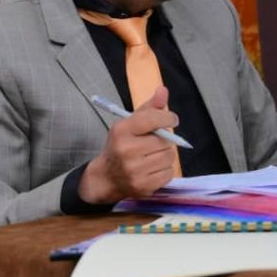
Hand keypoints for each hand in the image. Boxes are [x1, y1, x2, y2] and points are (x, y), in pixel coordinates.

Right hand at [78, 86, 178, 204]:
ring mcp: (135, 171)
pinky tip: (152, 168)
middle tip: (154, 142)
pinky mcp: (143, 186)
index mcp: (122, 130)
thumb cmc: (121, 145)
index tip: (171, 119)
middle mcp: (127, 150)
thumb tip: (163, 90)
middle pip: (164, 140)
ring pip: (169, 157)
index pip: (152, 119)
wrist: (106, 177)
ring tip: (152, 155)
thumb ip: (149, 108)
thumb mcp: (130, 123)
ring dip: (165, 155)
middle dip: (164, 139)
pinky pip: (168, 173)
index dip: (167, 117)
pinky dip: (165, 170)